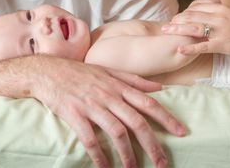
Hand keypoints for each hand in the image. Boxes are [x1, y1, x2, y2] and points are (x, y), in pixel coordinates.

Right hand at [30, 56, 186, 167]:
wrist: (48, 71)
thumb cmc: (80, 72)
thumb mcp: (109, 71)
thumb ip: (135, 80)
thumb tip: (159, 87)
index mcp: (119, 86)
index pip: (148, 103)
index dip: (166, 118)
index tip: (181, 132)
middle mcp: (109, 95)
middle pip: (136, 121)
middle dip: (152, 144)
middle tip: (162, 162)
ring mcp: (92, 105)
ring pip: (116, 132)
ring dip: (127, 154)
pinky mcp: (75, 115)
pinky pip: (90, 139)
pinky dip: (99, 155)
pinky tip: (105, 167)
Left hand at [161, 0, 229, 57]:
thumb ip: (222, 14)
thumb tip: (213, 13)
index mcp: (221, 8)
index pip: (196, 7)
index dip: (183, 13)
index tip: (174, 19)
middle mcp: (219, 16)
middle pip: (191, 16)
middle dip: (176, 21)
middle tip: (164, 27)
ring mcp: (221, 30)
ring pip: (194, 27)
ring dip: (177, 30)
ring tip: (165, 33)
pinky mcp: (224, 44)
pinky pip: (204, 45)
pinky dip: (190, 47)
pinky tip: (180, 49)